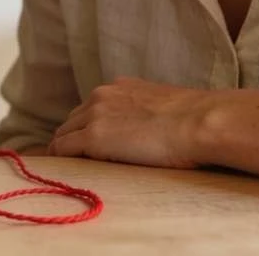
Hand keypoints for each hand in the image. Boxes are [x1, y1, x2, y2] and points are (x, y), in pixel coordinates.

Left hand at [48, 77, 208, 167]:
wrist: (201, 122)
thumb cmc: (195, 118)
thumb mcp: (163, 106)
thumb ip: (146, 112)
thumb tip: (149, 129)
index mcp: (120, 87)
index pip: (91, 108)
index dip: (85, 126)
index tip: (82, 142)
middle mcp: (102, 96)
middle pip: (73, 120)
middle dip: (70, 138)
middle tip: (69, 159)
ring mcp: (95, 116)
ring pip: (64, 133)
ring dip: (62, 149)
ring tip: (63, 167)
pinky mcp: (94, 138)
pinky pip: (63, 149)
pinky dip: (58, 159)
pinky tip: (59, 171)